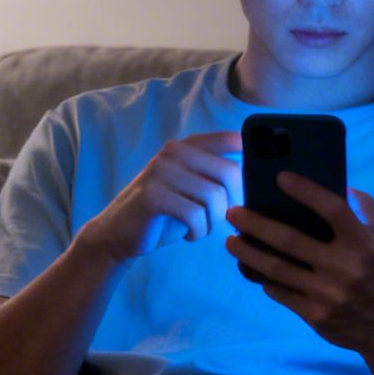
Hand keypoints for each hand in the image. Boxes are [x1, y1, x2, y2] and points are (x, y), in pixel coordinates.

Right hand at [77, 131, 243, 262]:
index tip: (245, 185)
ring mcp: (161, 171)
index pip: (232, 139)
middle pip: (230, 173)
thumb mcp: (191, 187)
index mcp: (187, 145)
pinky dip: (198, 231)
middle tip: (218, 217)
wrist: (118, 233)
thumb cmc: (164, 212)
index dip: (249, 160)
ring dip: (212, 222)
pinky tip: (189, 235)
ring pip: (214, 198)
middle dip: (231, 203)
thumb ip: (216, 175)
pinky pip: (195, 215)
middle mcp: (174, 151)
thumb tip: (255, 176)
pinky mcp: (153, 196)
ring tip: (200, 228)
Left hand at [226, 173, 373, 356]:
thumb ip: (365, 209)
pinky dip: (264, 279)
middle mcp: (343, 266)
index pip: (332, 209)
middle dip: (255, 224)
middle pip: (289, 240)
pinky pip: (279, 292)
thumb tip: (344, 184)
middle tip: (233, 212)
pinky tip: (255, 270)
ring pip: (275, 268)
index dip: (306, 191)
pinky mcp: (315, 314)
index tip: (280, 177)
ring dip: (248, 253)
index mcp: (361, 242)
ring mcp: (327, 292)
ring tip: (231, 241)